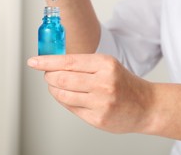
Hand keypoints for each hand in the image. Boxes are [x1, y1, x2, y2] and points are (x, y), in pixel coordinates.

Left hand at [27, 54, 154, 133]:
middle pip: (62, 79)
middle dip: (49, 76)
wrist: (146, 106)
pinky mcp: (98, 119)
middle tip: (47, 74)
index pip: (68, 61)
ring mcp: (101, 103)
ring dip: (54, 89)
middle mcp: (103, 83)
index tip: (34, 61)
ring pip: (63, 95)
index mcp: (106, 64)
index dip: (47, 61)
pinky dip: (64, 101)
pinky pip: (71, 108)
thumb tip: (53, 64)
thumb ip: (83, 65)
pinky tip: (68, 97)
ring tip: (56, 86)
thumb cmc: (124, 84)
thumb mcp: (107, 65)